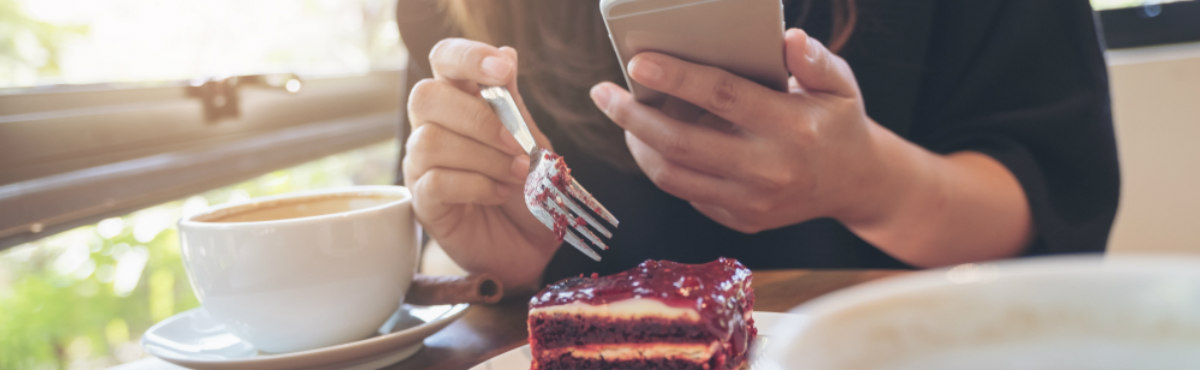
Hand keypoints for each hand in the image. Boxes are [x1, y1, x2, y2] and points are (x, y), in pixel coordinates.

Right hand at [404, 38, 558, 290]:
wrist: (534, 244)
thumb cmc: (529, 188)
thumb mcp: (531, 139)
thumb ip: (513, 102)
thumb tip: (506, 52)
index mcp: (462, 100)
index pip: (444, 58)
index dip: (467, 56)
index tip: (502, 70)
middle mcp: (433, 126)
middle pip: (425, 96)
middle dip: (479, 118)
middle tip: (519, 144)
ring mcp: (422, 164)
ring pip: (430, 141)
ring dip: (485, 157)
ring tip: (518, 174)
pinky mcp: (423, 202)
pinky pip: (435, 182)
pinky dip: (477, 185)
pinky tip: (499, 193)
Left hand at [589, 29, 892, 233]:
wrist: (856, 185)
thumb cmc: (838, 121)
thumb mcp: (840, 84)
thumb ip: (814, 60)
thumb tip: (787, 40)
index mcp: (793, 128)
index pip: (723, 97)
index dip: (676, 78)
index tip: (637, 63)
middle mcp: (770, 170)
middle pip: (682, 144)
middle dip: (632, 116)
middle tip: (602, 93)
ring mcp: (753, 202)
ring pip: (674, 176)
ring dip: (638, 145)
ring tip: (622, 117)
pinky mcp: (742, 221)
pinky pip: (687, 193)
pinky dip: (662, 166)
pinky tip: (651, 141)